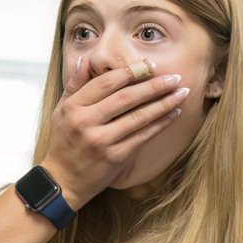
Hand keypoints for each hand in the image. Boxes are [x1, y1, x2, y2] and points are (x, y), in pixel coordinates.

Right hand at [40, 61, 187, 207]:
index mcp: (75, 107)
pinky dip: (160, 124)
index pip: (106, 82)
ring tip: (182, 93)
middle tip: (175, 77)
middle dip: (154, 85)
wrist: (62, 181)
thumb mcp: (60, 111)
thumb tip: (86, 61)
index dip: (131, 71)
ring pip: (138, 117)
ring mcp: (102, 141)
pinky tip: (173, 114)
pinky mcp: (114, 157)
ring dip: (164, 103)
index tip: (151, 64)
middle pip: (126, 98)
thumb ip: (74, 86)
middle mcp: (87, 122)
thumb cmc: (63, 144)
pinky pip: (142, 137)